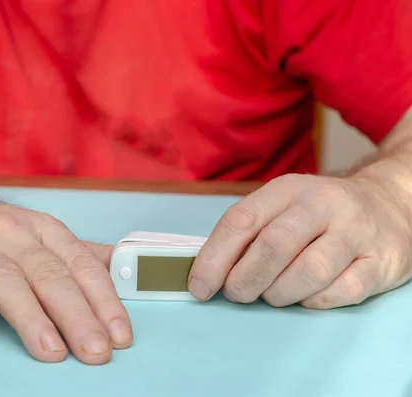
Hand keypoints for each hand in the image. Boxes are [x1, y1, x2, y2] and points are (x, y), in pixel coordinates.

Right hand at [0, 191, 131, 363]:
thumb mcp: (35, 232)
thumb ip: (77, 253)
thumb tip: (123, 268)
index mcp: (41, 231)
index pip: (81, 265)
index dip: (104, 300)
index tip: (121, 336)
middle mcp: (9, 236)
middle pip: (48, 274)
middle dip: (77, 314)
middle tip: (96, 352)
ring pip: (4, 280)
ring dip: (30, 317)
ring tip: (52, 352)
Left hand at [188, 173, 411, 307]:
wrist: (390, 204)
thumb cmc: (319, 215)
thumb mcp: (282, 207)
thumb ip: (247, 233)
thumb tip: (207, 273)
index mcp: (288, 189)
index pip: (241, 220)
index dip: (214, 258)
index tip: (199, 287)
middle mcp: (324, 204)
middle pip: (274, 246)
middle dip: (245, 280)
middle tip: (236, 294)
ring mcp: (356, 231)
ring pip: (308, 272)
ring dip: (278, 294)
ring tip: (272, 294)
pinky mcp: (381, 261)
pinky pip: (339, 293)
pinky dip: (313, 302)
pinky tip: (305, 296)